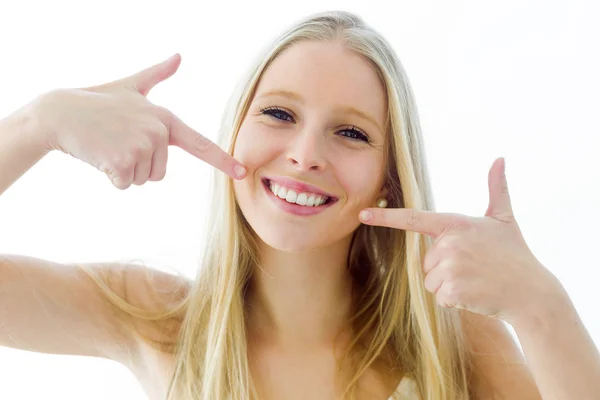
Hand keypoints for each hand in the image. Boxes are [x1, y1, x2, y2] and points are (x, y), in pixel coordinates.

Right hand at [35, 53, 246, 189]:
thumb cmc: (97, 101)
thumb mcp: (130, 86)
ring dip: (124, 171)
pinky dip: (111, 177)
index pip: (200, 143)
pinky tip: (100, 156)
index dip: (223, 160)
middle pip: (160, 173)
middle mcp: (159, 131)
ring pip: (143, 180)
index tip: (243, 172)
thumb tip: (178, 56)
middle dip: (138, 165)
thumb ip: (156, 74)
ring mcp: (142, 146)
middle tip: (118, 142)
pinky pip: (125, 184)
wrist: (60, 112)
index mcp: (165, 118)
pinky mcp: (124, 162)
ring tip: (109, 146)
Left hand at [358, 157, 563, 322]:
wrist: (532, 293)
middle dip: (445, 268)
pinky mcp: (452, 290)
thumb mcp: (504, 218)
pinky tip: (475, 294)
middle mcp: (449, 243)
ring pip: (430, 281)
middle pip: (426, 261)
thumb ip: (497, 188)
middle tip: (474, 267)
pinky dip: (454, 299)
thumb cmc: (515, 254)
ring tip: (475, 280)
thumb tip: (500, 158)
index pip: (414, 219)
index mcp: (455, 224)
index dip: (386, 217)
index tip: (362, 213)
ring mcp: (450, 267)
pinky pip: (439, 296)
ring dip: (448, 285)